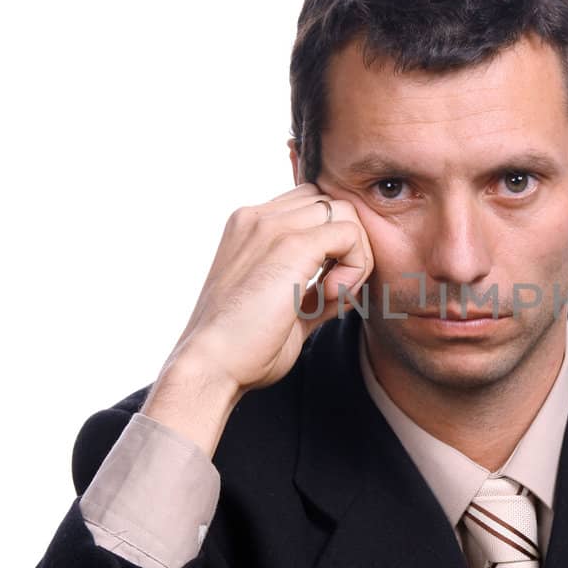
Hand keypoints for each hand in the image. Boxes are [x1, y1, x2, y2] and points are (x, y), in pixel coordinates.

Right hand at [142, 184, 373, 456]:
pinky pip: (351, 233)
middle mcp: (257, 217)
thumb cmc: (242, 348)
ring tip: (333, 296)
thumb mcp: (282, 308)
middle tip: (335, 292)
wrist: (211, 365)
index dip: (332, 241)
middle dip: (348, 245)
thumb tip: (347, 287)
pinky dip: (356, 266)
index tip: (326, 285)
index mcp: (249, 227)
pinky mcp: (291, 244)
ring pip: (346, 212)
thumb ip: (312, 289)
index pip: (310, 204)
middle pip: (332, 202)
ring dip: (355, 256)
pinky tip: (333, 297)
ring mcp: (272, 226)